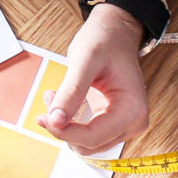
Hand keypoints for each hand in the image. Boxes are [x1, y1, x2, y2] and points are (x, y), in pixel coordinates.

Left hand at [46, 3, 151, 153]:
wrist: (115, 34)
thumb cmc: (105, 41)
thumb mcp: (85, 61)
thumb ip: (71, 92)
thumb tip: (55, 120)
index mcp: (133, 110)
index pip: (93, 137)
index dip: (64, 131)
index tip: (44, 115)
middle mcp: (133, 123)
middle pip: (89, 144)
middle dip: (63, 127)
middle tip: (50, 98)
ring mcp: (124, 125)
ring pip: (85, 143)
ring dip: (64, 126)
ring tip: (55, 96)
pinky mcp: (112, 124)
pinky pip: (86, 135)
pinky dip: (69, 124)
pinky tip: (61, 102)